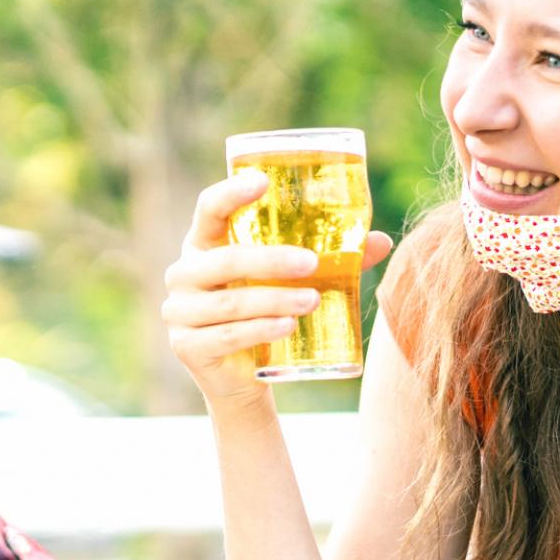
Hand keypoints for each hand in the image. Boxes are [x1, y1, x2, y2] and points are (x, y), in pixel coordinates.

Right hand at [162, 171, 394, 411]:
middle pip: (226, 259)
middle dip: (271, 260)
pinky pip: (227, 335)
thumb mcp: (289, 282)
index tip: (263, 182)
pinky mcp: (187, 347)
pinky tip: (287, 327)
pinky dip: (260, 330)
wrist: (241, 377)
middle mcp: (184, 273)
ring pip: (231, 302)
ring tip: (313, 299)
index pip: (208, 208)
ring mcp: (179, 312)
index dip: (230, 192)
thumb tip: (380, 241)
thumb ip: (329, 260)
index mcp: (204, 244)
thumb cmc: (265, 313)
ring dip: (275, 299)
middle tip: (312, 263)